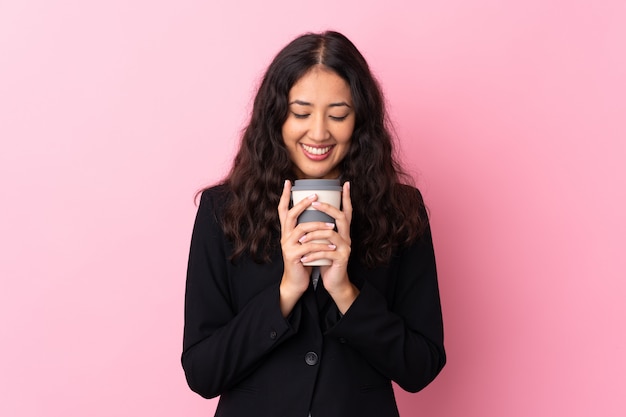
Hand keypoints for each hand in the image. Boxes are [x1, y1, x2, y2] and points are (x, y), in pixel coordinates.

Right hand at [278, 180, 332, 315]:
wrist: (297, 281)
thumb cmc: (304, 258)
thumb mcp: (305, 241)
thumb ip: (308, 229)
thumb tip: (319, 212)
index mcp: (287, 231)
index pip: (283, 210)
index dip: (284, 196)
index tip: (288, 181)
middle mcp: (285, 236)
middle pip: (290, 215)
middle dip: (302, 204)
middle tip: (315, 196)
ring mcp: (288, 246)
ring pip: (302, 229)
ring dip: (318, 226)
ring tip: (332, 226)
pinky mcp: (293, 256)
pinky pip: (308, 247)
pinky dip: (321, 245)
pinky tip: (331, 245)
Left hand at [298, 182, 358, 313]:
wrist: (334, 281)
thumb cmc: (325, 259)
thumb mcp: (322, 242)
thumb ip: (320, 230)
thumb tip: (308, 212)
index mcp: (342, 231)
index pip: (346, 211)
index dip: (346, 197)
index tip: (344, 183)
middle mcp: (346, 236)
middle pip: (340, 217)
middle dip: (327, 209)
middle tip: (314, 203)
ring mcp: (345, 247)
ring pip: (330, 234)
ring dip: (313, 235)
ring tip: (299, 239)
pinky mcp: (341, 259)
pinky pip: (326, 253)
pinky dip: (313, 254)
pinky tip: (303, 258)